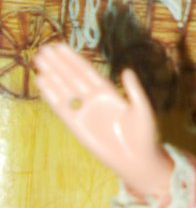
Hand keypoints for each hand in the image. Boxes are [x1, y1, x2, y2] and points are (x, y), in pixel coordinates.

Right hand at [34, 43, 173, 199]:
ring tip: (39, 60)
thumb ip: (133, 90)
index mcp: (109, 94)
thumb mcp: (142, 110)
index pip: (88, 72)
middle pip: (72, 78)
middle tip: (44, 49)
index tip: (60, 47)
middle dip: (59, 64)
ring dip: (53, 76)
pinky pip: (62, 108)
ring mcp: (84, 112)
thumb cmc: (144, 136)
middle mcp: (94, 100)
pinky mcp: (77, 126)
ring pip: (65, 90)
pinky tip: (42, 82)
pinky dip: (52, 95)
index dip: (74, 60)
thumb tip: (126, 70)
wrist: (137, 160)